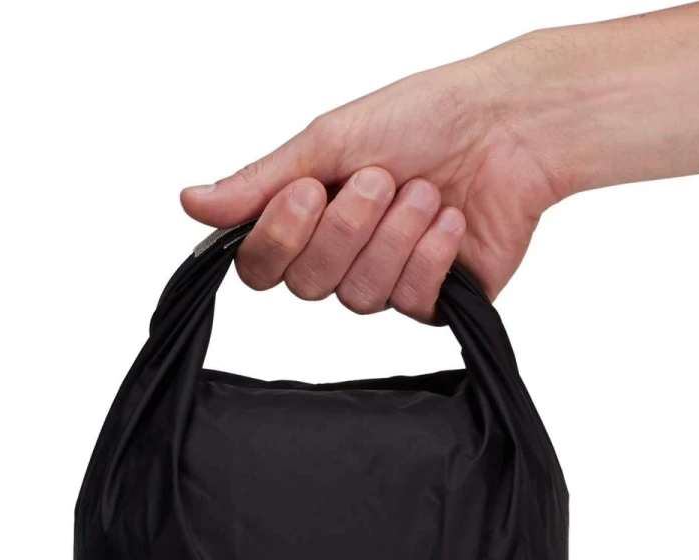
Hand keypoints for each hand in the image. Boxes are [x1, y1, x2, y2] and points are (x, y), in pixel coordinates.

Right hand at [179, 40, 563, 320]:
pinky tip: (451, 220)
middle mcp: (342, 256)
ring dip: (395, 235)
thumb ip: (260, 182)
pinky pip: (411, 300)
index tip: (310, 189)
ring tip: (426, 190)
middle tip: (380, 177)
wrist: (508, 128)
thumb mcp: (328, 141)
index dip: (281, 237)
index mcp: (308, 217)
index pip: (261, 267)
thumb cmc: (424, 118)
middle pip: (310, 285)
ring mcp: (386, 282)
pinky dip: (430, 253)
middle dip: (347, 227)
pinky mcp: (433, 301)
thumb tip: (191, 202)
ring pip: (361, 296)